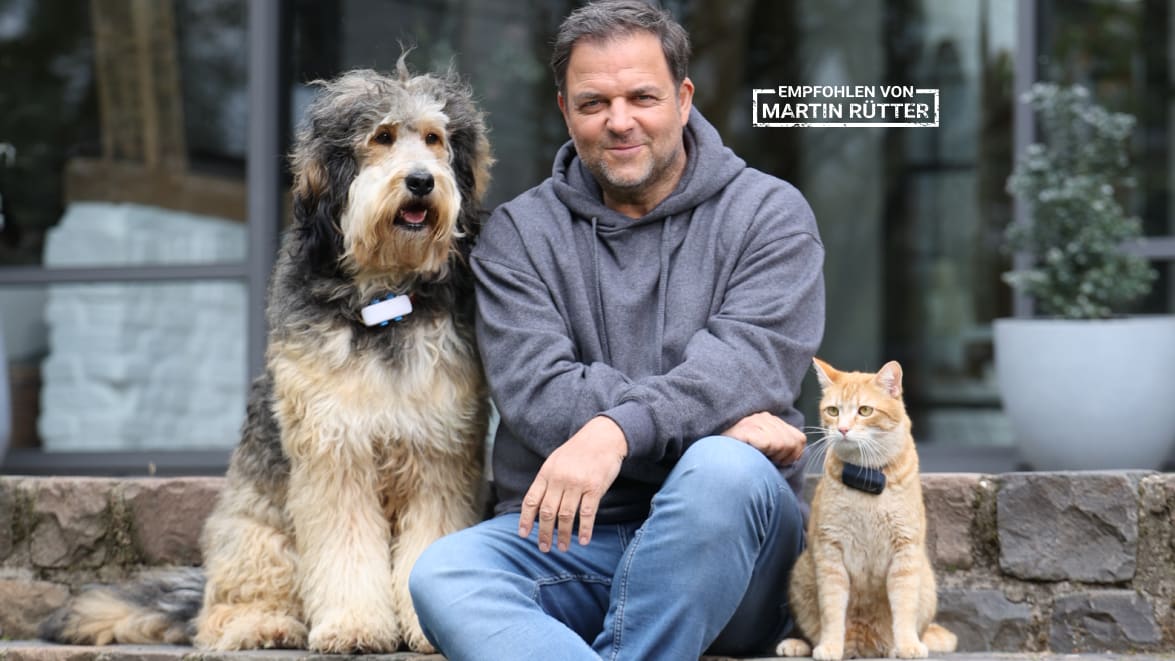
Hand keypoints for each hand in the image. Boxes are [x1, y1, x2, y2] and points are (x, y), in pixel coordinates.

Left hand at [519, 416, 626, 551]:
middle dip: (544, 533)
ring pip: (566, 516)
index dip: (525, 519)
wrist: (603, 436)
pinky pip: (587, 513)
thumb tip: (536, 505)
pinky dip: (585, 529)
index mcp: (546, 473)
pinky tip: (584, 540)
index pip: (531, 500)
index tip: (523, 535)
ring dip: (564, 535)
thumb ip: (546, 481)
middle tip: (544, 548)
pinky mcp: (594, 488)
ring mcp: (577, 484)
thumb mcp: (555, 461)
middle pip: (547, 512)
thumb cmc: (578, 450)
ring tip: (563, 547)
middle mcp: (559, 479)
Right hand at [722, 412, 805, 465]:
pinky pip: (771, 443)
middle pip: (794, 442)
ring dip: (774, 457)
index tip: (775, 461)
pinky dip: (766, 453)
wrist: (713, 459)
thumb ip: (778, 449)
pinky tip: (754, 454)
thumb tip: (797, 455)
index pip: (799, 439)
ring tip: (758, 458)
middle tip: (765, 461)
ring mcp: (755, 421)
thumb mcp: (762, 452)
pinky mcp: (747, 429)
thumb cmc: (737, 458)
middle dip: (784, 458)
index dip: (792, 455)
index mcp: (770, 421)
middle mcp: (764, 417)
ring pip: (784, 443)